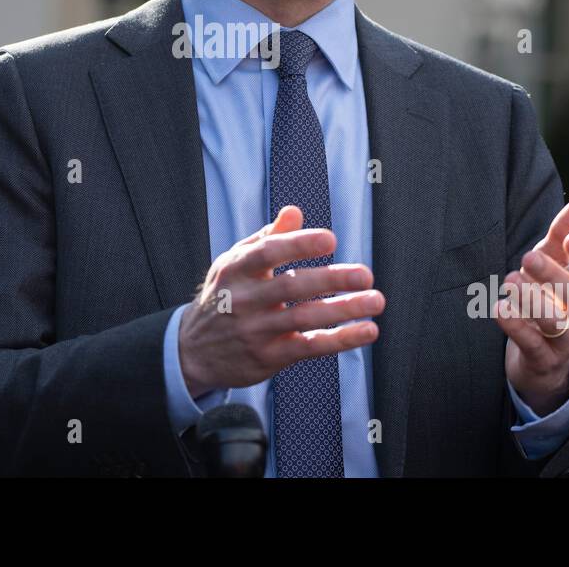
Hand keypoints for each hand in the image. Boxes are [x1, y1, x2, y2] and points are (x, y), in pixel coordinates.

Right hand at [178, 205, 384, 397]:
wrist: (193, 350)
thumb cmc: (225, 296)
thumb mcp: (234, 263)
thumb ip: (267, 238)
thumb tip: (295, 212)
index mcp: (236, 269)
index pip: (267, 253)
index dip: (298, 245)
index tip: (330, 240)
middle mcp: (244, 300)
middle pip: (290, 287)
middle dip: (330, 279)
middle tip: (365, 274)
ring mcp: (256, 330)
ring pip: (304, 318)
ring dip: (343, 310)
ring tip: (375, 300)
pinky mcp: (269, 357)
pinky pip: (310, 347)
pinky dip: (341, 340)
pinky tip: (367, 331)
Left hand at [494, 197, 568, 415]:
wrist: (542, 358)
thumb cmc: (549, 297)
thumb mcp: (553, 263)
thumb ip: (565, 234)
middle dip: (552, 274)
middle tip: (527, 256)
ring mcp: (566, 341)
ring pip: (555, 321)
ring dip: (532, 300)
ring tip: (509, 280)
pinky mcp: (544, 360)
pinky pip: (532, 344)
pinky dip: (516, 327)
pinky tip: (500, 308)